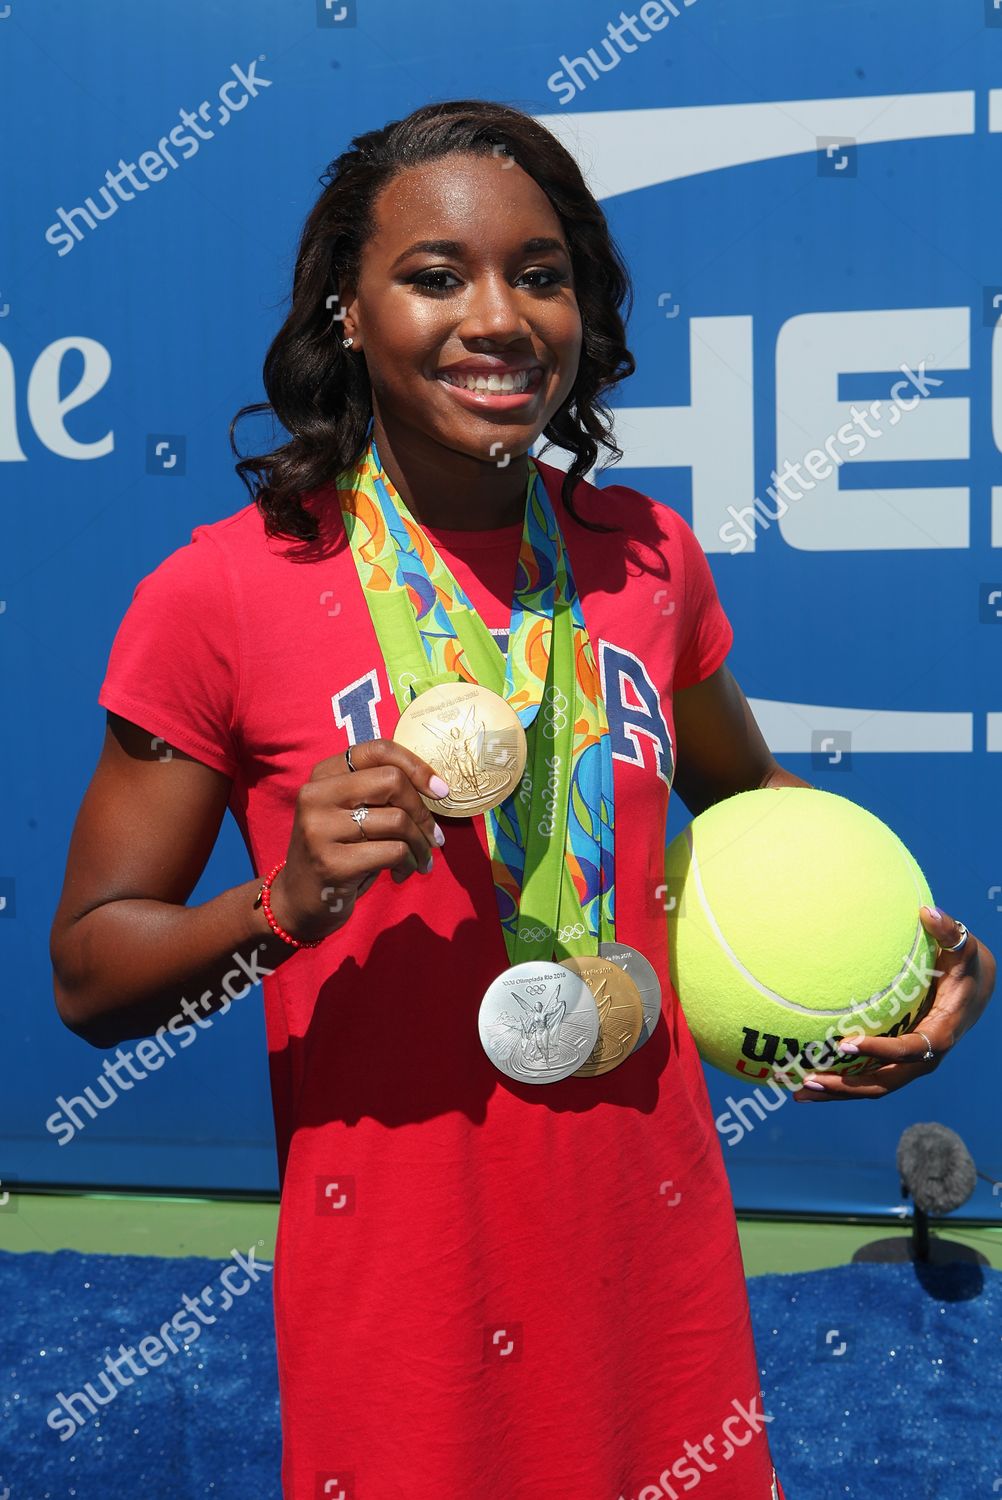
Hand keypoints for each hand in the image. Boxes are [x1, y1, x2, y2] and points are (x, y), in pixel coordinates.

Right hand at [268, 739, 449, 944]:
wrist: (299, 901)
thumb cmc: (339, 852)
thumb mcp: (351, 813)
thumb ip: (380, 794)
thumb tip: (436, 788)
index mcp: (323, 775)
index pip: (378, 750)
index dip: (417, 767)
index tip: (440, 791)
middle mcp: (316, 795)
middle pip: (392, 781)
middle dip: (422, 812)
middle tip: (433, 837)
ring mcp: (320, 829)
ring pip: (397, 820)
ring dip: (421, 844)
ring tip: (421, 859)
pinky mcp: (331, 863)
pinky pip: (393, 852)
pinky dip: (409, 863)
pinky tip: (403, 874)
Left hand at [792, 904, 996, 1099]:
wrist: (975, 989)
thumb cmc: (964, 964)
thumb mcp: (963, 948)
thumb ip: (948, 931)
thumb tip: (926, 910)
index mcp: (941, 1032)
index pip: (910, 1049)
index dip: (880, 1049)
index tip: (845, 1042)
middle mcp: (926, 1056)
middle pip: (885, 1081)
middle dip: (848, 1085)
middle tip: (809, 1080)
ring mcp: (911, 1063)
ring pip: (874, 1086)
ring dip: (838, 1091)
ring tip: (799, 1091)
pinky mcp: (898, 1061)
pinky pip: (869, 1076)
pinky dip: (841, 1081)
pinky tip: (807, 1078)